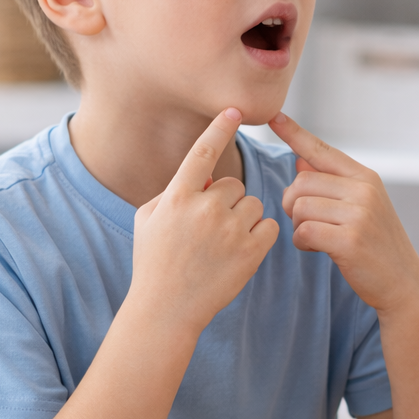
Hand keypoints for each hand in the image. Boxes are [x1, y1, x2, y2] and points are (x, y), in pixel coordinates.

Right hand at [131, 109, 279, 335]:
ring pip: (254, 203)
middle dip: (227, 201)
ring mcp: (230, 230)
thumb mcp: (148, 220)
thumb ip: (173, 191)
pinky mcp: (251, 251)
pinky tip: (241, 251)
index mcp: (177, 197)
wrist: (166, 309)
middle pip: (233, 184)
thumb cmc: (153, 263)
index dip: (220, 128)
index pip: (203, 152)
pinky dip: (260, 235)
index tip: (235, 109)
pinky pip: (269, 225)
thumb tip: (201, 178)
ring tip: (223, 243)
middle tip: (210, 229)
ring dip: (244, 218)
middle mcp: (205, 208)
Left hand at [270, 114, 418, 314]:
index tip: (274, 117)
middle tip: (307, 223)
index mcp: (365, 177)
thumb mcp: (361, 206)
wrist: (403, 282)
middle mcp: (364, 189)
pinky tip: (317, 249)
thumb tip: (299, 158)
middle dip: (293, 204)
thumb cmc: (376, 244)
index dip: (295, 134)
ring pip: (299, 207)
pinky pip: (303, 231)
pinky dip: (302, 243)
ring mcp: (359, 213)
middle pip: (301, 182)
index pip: (322, 150)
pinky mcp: (350, 239)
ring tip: (317, 238)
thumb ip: (331, 183)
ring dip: (298, 226)